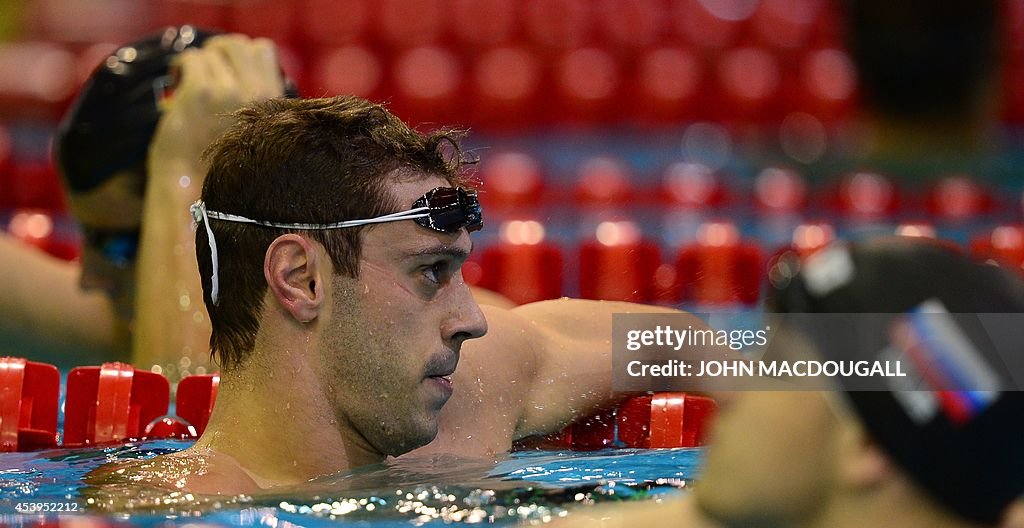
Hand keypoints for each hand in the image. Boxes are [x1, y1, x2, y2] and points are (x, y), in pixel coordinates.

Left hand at [148, 34, 285, 169]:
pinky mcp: (201, 92)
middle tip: (206, 69)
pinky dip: (180, 67)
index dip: (242, 54)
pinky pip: (191, 59)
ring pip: (212, 50)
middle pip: (238, 43)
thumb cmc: (223, 166)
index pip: (264, 50)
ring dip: (199, 62)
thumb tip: (244, 72)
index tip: (228, 69)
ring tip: (189, 79)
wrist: (197, 189)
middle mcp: (257, 93)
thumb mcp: (258, 130)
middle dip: (218, 51)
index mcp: (274, 101)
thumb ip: (258, 100)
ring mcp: (229, 90)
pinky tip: (177, 81)